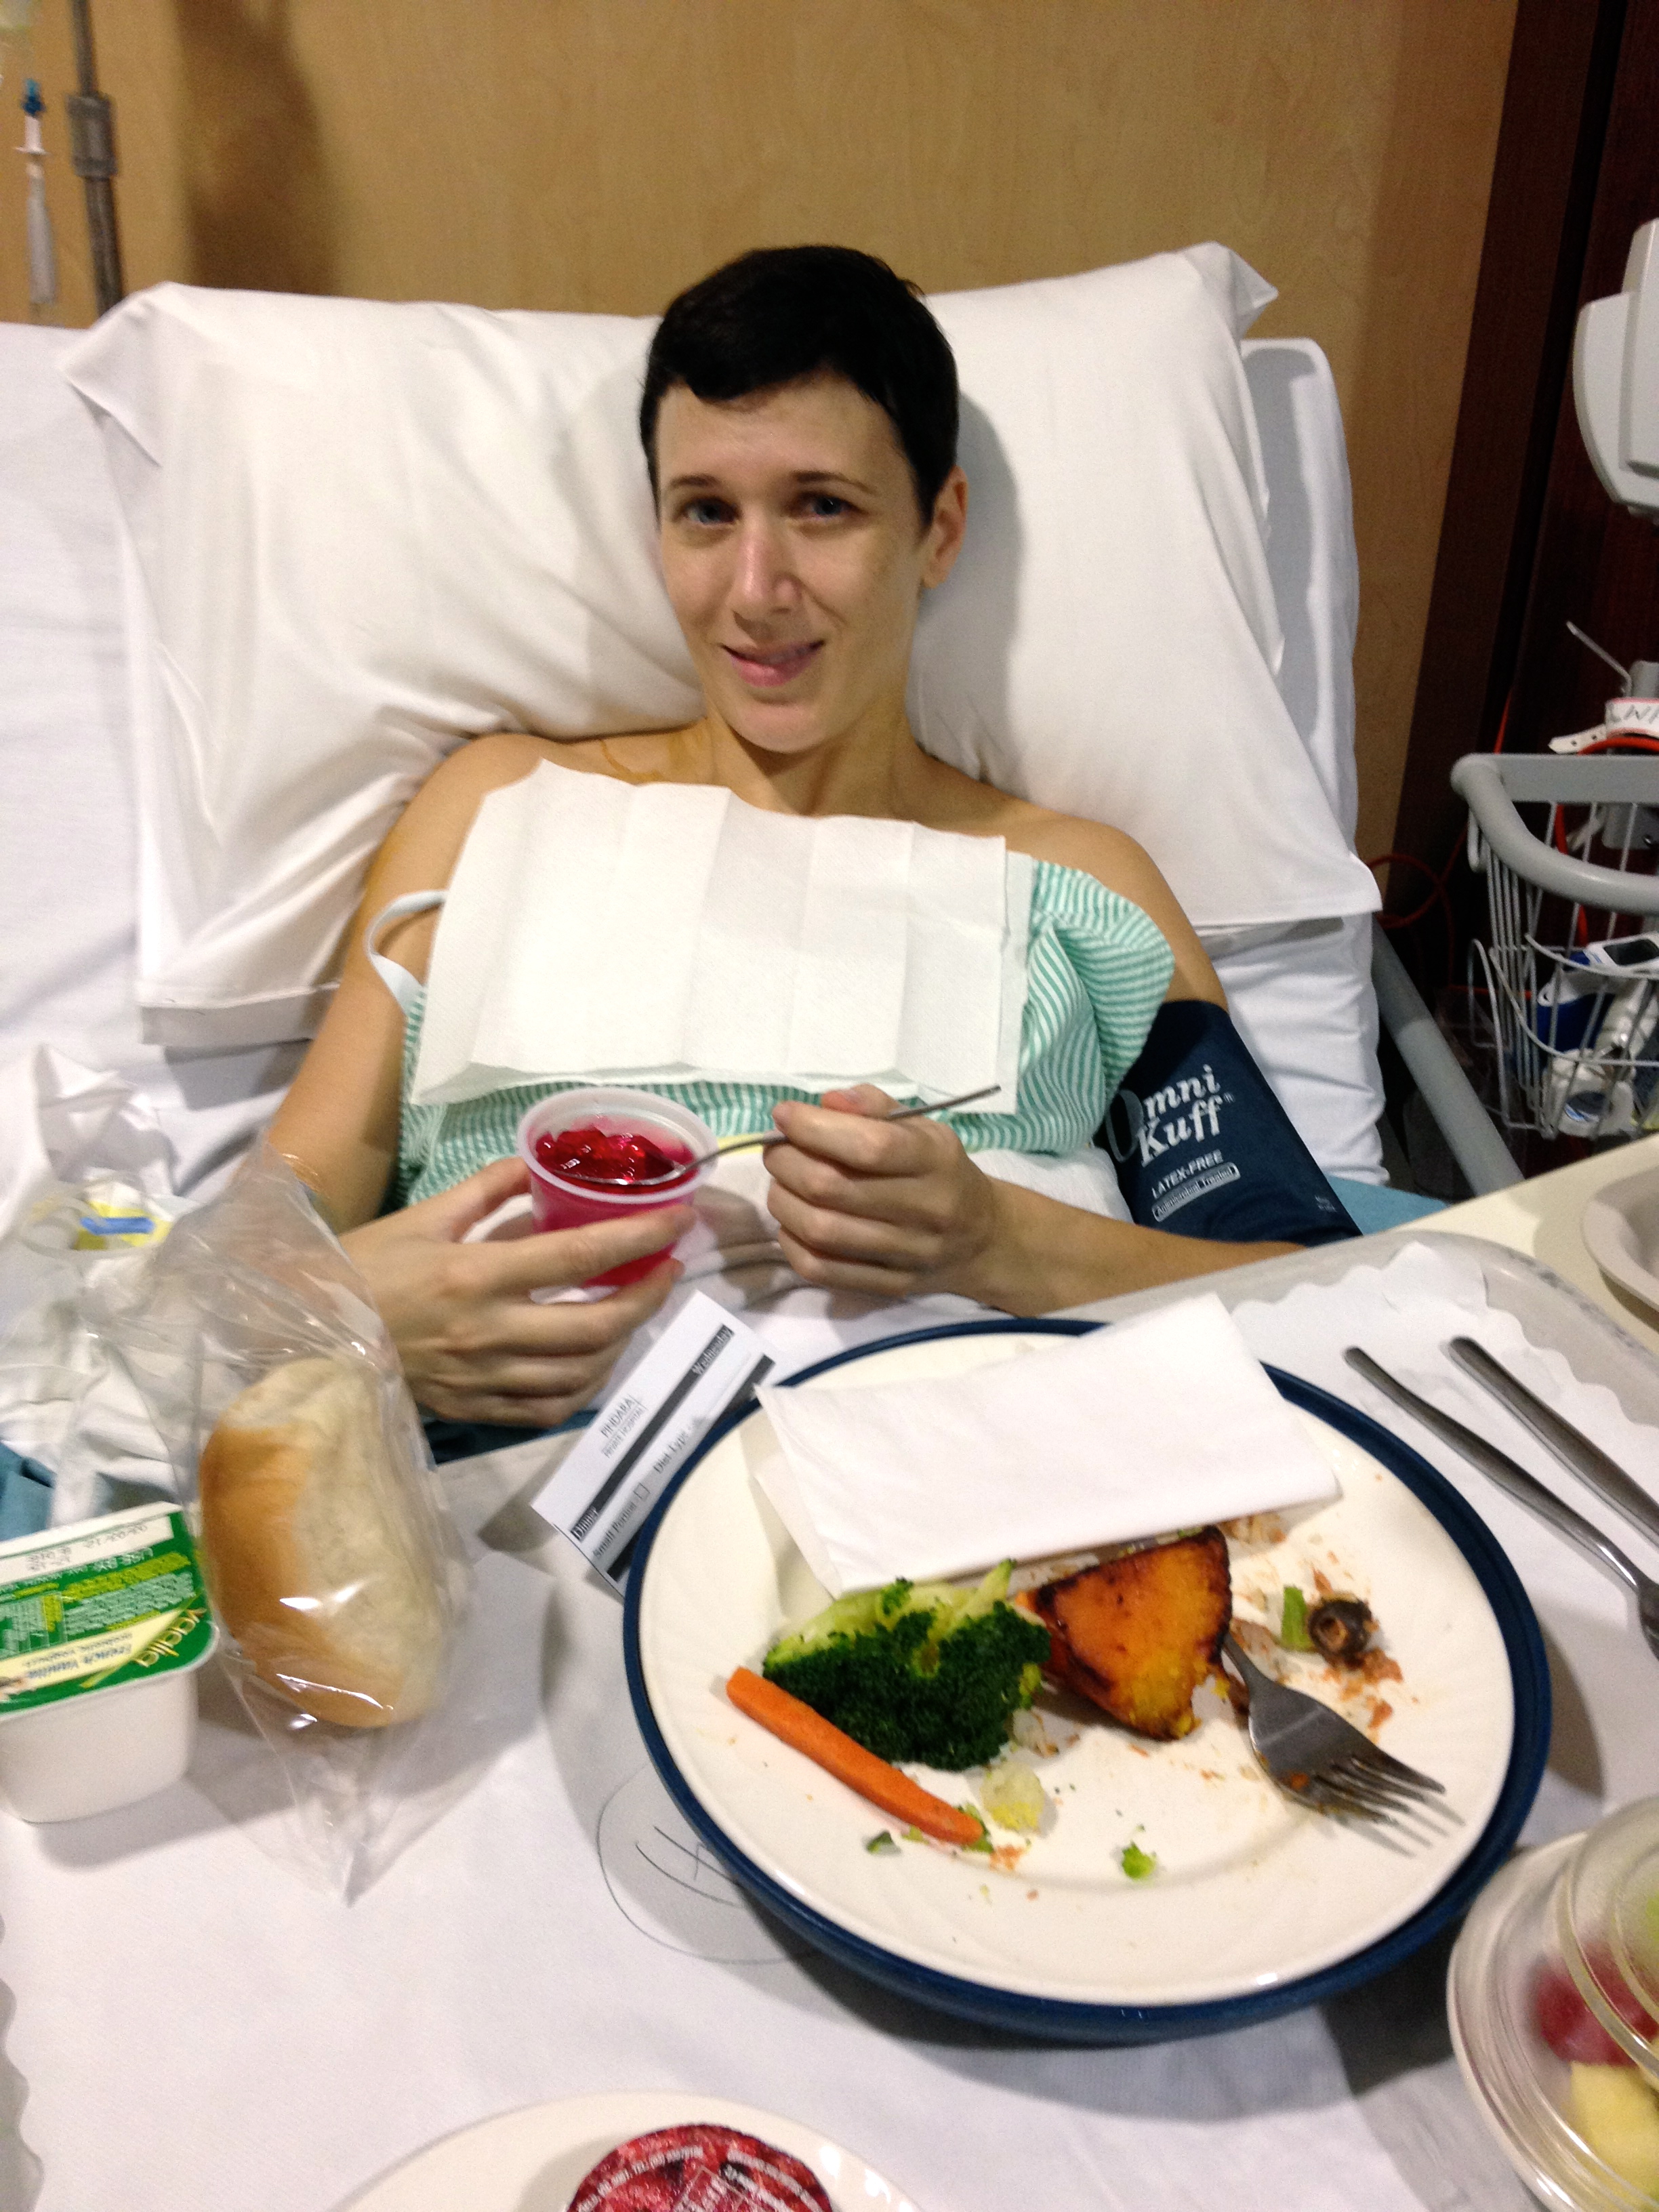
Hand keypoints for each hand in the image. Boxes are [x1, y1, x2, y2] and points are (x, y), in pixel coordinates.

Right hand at [341, 1157, 691, 1426]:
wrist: (305, 1337)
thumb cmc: (361, 1269)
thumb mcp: (422, 1217)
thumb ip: (487, 1190)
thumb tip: (539, 1165)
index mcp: (477, 1275)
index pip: (579, 1256)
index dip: (639, 1238)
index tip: (677, 1222)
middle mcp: (489, 1332)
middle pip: (595, 1325)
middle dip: (646, 1297)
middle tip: (667, 1270)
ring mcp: (483, 1378)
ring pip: (580, 1373)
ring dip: (622, 1343)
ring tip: (634, 1311)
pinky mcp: (473, 1409)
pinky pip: (547, 1410)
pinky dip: (583, 1389)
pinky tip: (594, 1363)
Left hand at [762, 1085, 1003, 1298]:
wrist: (981, 1239)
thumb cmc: (940, 1171)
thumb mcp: (922, 1128)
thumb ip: (873, 1108)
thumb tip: (826, 1103)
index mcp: (936, 1161)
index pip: (869, 1146)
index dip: (814, 1128)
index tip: (783, 1114)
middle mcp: (926, 1210)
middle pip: (831, 1188)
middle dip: (787, 1163)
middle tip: (777, 1151)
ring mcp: (908, 1255)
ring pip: (820, 1231)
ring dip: (783, 1200)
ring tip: (783, 1184)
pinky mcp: (889, 1286)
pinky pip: (821, 1269)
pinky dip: (791, 1242)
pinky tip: (793, 1222)